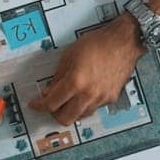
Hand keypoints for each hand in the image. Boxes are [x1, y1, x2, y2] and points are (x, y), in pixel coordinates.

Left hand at [29, 18, 144, 124]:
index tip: (36, 105)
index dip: (39, 106)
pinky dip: (84, 105)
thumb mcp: (69, 55)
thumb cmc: (98, 43)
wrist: (123, 41)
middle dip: (54, 113)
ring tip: (68, 97)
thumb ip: (58, 77)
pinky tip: (83, 93)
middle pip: (65, 118)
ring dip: (70, 110)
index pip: (51, 104)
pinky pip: (93, 109)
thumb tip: (49, 92)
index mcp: (76, 82)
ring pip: (80, 116)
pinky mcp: (111, 99)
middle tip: (51, 104)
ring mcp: (101, 99)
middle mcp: (89, 94)